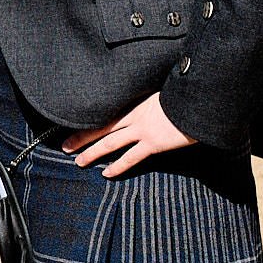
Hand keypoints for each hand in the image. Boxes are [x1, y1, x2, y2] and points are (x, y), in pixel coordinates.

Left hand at [63, 92, 196, 177]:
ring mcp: (142, 129)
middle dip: (81, 137)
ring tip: (78, 161)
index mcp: (136, 101)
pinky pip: (131, 158)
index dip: (90, 118)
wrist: (197, 100)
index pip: (107, 111)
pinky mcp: (153, 143)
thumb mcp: (163, 88)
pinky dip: (118, 166)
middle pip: (101, 126)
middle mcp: (135, 115)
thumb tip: (148, 96)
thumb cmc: (184, 92)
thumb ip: (151, 95)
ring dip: (92, 152)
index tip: (75, 121)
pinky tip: (106, 173)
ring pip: (110, 143)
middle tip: (65, 145)